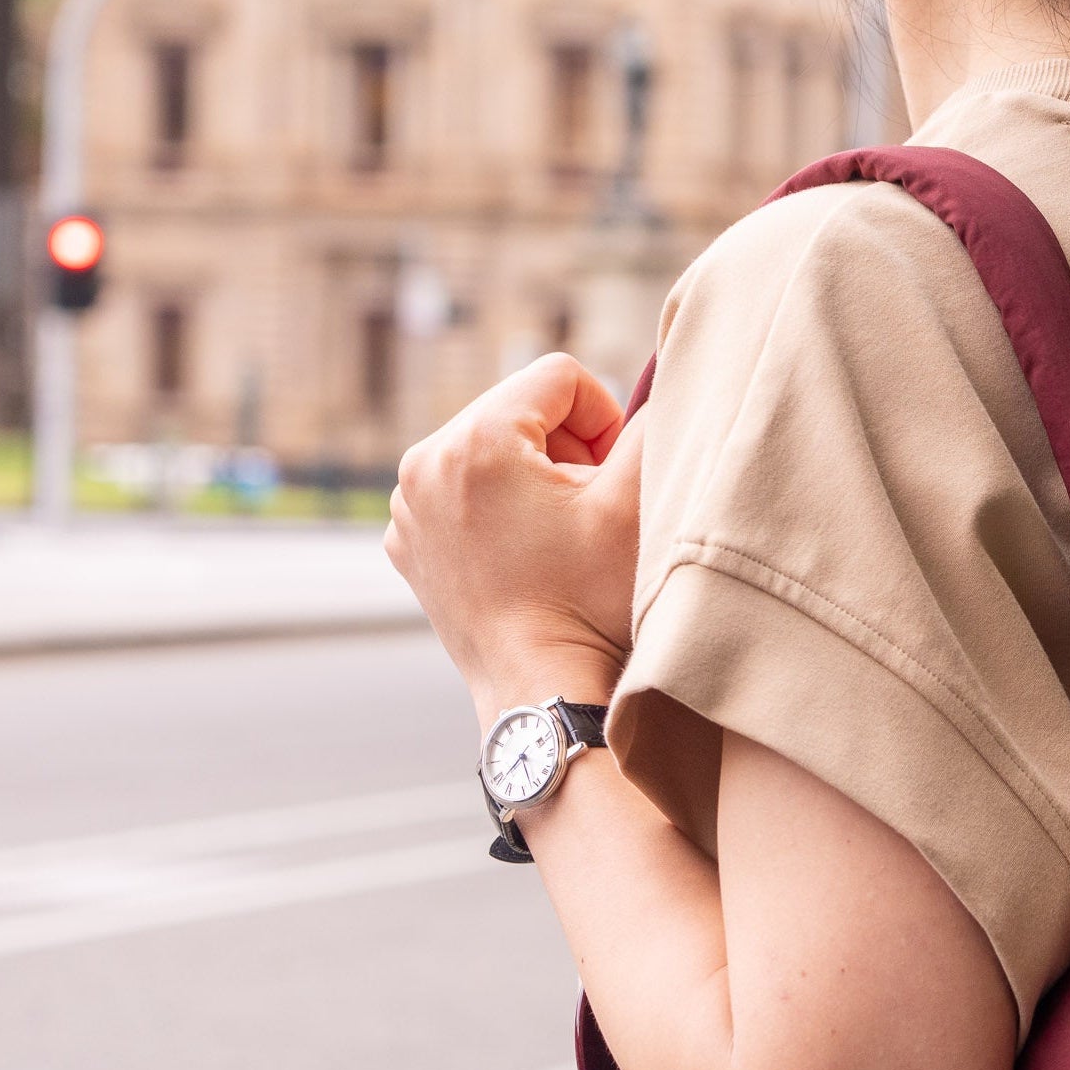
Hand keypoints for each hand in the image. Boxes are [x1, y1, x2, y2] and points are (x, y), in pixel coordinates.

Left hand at [385, 356, 641, 718]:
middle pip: (519, 410)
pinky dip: (497, 510)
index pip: (558, 378)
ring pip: (490, 450)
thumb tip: (662, 385)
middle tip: (585, 512)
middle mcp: (424, 463)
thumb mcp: (636, 502)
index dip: (604, 419)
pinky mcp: (407, 542)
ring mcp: (407, 507)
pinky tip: (524, 556)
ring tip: (556, 537)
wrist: (541, 690)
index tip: (610, 477)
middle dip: (564, 450)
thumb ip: (654, 425)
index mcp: (476, 439)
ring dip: (532, 479)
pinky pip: (461, 492)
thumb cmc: (589, 602)